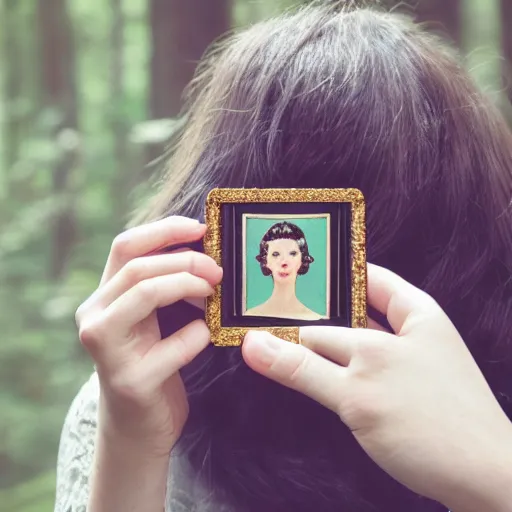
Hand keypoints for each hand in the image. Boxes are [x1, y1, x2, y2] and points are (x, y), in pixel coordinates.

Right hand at [75, 216, 221, 456]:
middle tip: (218, 270)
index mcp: (103, 298)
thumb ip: (164, 286)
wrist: (139, 427)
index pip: (125, 246)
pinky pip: (174, 344)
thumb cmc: (153, 363)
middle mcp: (94, 318)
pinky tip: (204, 336)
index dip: (164, 230)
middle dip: (186, 261)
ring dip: (187, 285)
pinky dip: (197, 334)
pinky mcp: (130, 380)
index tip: (200, 227)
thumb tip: (204, 251)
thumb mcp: (152, 319)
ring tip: (212, 292)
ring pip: (145, 293)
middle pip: (138, 268)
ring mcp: (107, 350)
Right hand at [242, 264, 511, 511]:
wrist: (485, 487)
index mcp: (412, 311)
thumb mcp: (357, 391)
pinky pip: (352, 372)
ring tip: (266, 339)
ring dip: (312, 345)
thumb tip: (252, 343)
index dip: (322, 276)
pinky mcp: (394, 394)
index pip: (360, 277)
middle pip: (347, 313)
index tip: (279, 277)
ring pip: (346, 345)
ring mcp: (401, 365)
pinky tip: (299, 374)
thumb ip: (302, 366)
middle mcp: (406, 332)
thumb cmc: (429, 425)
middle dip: (306, 314)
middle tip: (255, 313)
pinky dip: (326, 371)